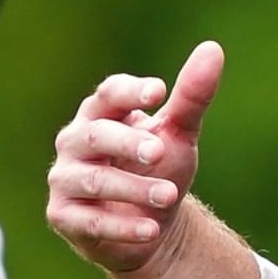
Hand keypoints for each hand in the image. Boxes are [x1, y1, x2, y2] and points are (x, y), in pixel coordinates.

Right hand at [46, 41, 224, 272]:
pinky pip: (90, 222)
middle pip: (96, 135)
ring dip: (133, 188)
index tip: (159, 92)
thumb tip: (213, 49)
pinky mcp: (64, 217)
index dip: (130, 92)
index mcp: (100, 112)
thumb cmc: (159, 167)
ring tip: (169, 195)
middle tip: (160, 151)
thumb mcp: (179, 133)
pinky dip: (122, 227)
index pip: (108, 94)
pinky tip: (151, 229)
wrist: (151, 226)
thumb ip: (192, 96)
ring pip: (94, 180)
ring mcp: (65, 179)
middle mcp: (75, 141)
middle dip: (128, 142)